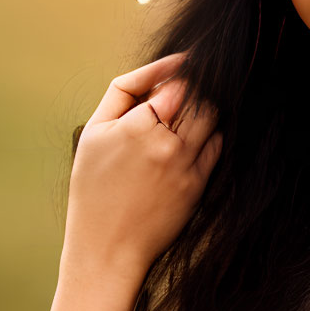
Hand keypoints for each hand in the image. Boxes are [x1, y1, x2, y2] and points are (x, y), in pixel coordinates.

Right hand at [61, 55, 222, 285]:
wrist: (107, 247)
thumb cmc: (93, 190)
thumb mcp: (95, 133)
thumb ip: (127, 95)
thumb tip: (162, 72)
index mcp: (137, 125)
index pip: (176, 81)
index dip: (182, 72)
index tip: (187, 63)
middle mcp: (166, 143)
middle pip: (198, 97)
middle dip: (196, 87)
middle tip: (191, 84)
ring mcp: (185, 165)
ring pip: (211, 118)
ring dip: (204, 108)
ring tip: (188, 111)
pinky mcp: (198, 185)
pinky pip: (216, 146)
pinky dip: (210, 134)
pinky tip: (195, 137)